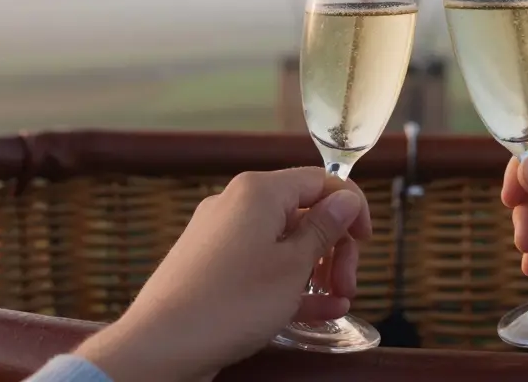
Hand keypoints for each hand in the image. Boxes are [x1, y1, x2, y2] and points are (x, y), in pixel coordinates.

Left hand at [76, 167, 370, 381]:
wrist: (162, 346)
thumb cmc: (231, 303)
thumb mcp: (293, 266)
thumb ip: (324, 228)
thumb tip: (346, 199)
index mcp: (259, 191)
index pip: (319, 181)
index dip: (351, 208)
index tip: (366, 240)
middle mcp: (236, 204)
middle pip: (302, 213)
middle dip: (334, 248)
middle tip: (349, 284)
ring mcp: (220, 236)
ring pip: (283, 243)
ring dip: (317, 270)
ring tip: (337, 303)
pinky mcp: (210, 267)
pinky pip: (260, 265)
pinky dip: (289, 283)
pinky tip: (317, 311)